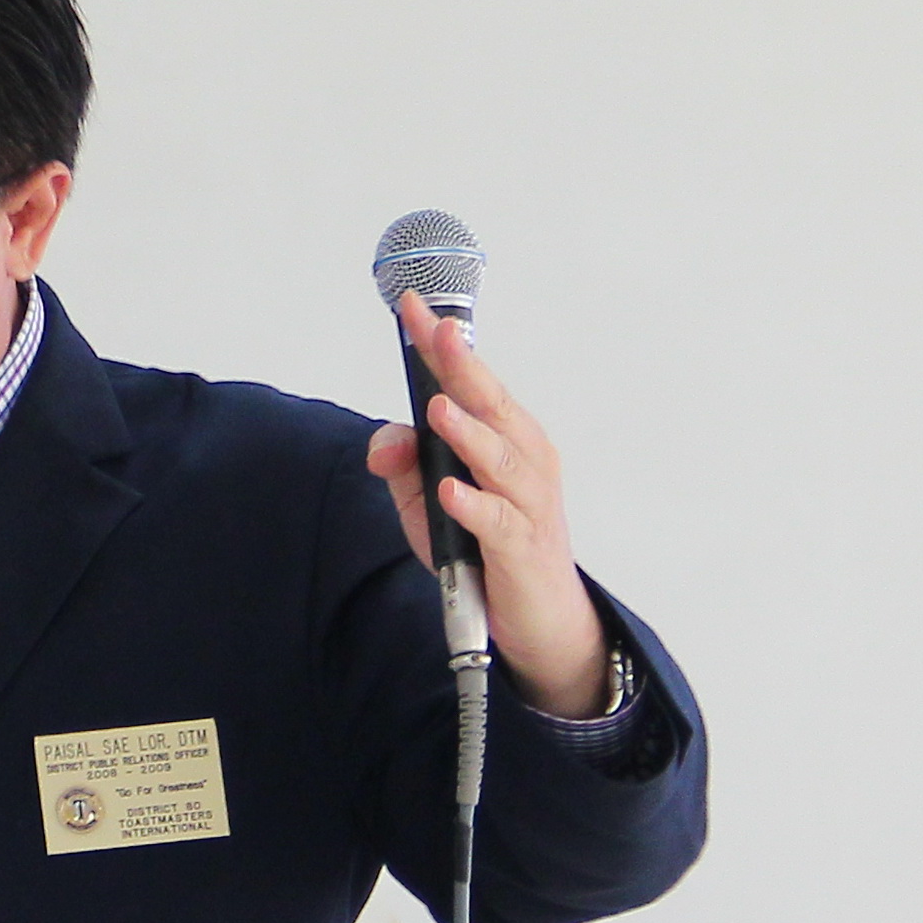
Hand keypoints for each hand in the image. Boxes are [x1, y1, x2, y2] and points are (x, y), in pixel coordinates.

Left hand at [364, 294, 616, 719]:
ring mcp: (527, 502)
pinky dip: (474, 505)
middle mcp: (522, 459)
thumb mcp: (427, 500)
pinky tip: (451, 491)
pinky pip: (498, 522)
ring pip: (500, 458)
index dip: (441, 344)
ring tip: (438, 409)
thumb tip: (385, 438)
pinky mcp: (523, 548)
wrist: (538, 618)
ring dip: (469, 432)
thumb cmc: (483, 547)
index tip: (412, 305)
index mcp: (501, 437)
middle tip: (440, 331)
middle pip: (492, 405)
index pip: (467, 381)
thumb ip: (402, 462)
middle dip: (463, 366)